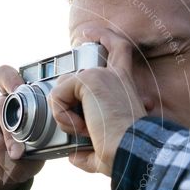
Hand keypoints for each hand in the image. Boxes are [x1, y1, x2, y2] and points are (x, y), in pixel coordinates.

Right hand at [0, 66, 45, 189]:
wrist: (3, 173)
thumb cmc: (26, 152)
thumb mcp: (39, 143)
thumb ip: (43, 135)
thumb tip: (52, 137)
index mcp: (13, 99)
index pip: (4, 75)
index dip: (10, 79)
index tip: (18, 89)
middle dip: (12, 133)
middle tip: (20, 152)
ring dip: (7, 157)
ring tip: (17, 169)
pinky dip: (0, 166)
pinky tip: (6, 172)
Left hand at [49, 29, 146, 175]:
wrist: (132, 153)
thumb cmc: (125, 153)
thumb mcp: (104, 147)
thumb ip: (88, 148)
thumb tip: (74, 156)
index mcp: (125, 86)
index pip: (118, 48)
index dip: (102, 36)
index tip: (87, 33)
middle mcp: (116, 75)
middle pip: (83, 60)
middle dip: (67, 94)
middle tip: (82, 127)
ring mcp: (102, 75)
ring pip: (63, 89)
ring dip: (66, 116)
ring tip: (87, 131)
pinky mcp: (89, 80)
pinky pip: (57, 97)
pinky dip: (62, 118)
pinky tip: (82, 128)